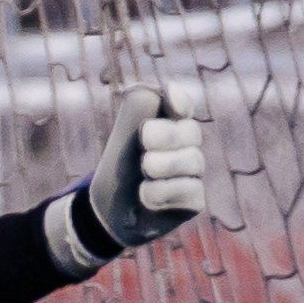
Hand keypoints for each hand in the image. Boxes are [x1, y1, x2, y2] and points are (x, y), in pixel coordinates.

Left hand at [43, 86, 207, 276]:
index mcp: (170, 127)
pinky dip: (162, 192)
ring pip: (193, 161)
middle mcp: (187, 148)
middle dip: (166, 134)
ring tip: (144, 170)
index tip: (169, 97)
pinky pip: (190, 190)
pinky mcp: (194, 200)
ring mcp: (194, 174)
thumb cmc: (118, 171)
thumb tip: (166, 90)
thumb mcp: (123, 136)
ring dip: (161, 164)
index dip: (180, 101)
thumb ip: (139, 108)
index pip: (183, 107)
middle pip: (191, 132)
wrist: (109, 213)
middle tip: (144, 140)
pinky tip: (146, 196)